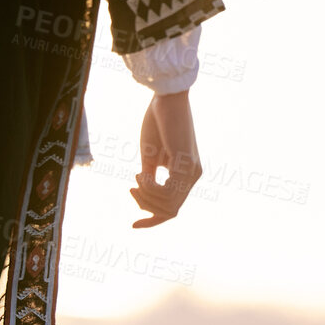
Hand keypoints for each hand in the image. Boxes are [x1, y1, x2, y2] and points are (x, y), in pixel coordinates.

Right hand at [129, 90, 201, 227]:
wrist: (165, 98)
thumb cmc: (157, 124)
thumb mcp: (149, 158)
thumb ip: (149, 180)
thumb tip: (143, 199)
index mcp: (186, 175)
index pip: (172, 209)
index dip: (153, 221)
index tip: (132, 226)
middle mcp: (194, 176)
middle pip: (170, 211)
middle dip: (146, 206)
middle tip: (131, 188)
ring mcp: (192, 172)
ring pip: (168, 205)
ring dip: (146, 196)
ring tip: (136, 177)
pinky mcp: (187, 165)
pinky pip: (168, 193)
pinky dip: (150, 188)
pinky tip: (141, 173)